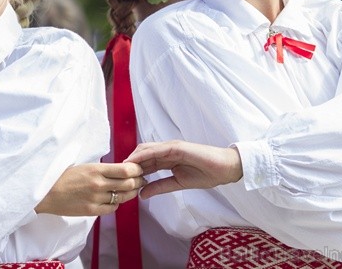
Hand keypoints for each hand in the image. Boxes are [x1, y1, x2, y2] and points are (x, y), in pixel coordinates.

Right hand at [35, 162, 145, 215]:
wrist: (46, 193)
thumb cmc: (62, 177)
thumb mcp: (83, 166)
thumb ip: (102, 169)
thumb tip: (120, 169)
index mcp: (96, 169)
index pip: (125, 170)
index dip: (136, 170)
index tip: (138, 168)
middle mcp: (98, 184)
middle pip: (128, 184)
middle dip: (138, 181)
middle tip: (141, 179)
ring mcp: (96, 199)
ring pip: (123, 197)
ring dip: (131, 193)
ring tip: (133, 189)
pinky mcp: (92, 211)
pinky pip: (112, 208)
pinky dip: (117, 203)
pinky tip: (116, 199)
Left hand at [125, 141, 242, 198]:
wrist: (225, 169)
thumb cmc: (206, 174)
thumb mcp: (178, 183)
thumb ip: (160, 187)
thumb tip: (142, 194)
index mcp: (167, 159)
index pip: (145, 163)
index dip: (132, 170)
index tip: (120, 180)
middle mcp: (167, 151)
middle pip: (141, 154)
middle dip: (128, 164)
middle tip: (116, 174)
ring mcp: (171, 147)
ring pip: (146, 150)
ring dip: (132, 159)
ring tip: (121, 169)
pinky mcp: (177, 147)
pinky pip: (157, 150)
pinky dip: (144, 155)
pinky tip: (134, 163)